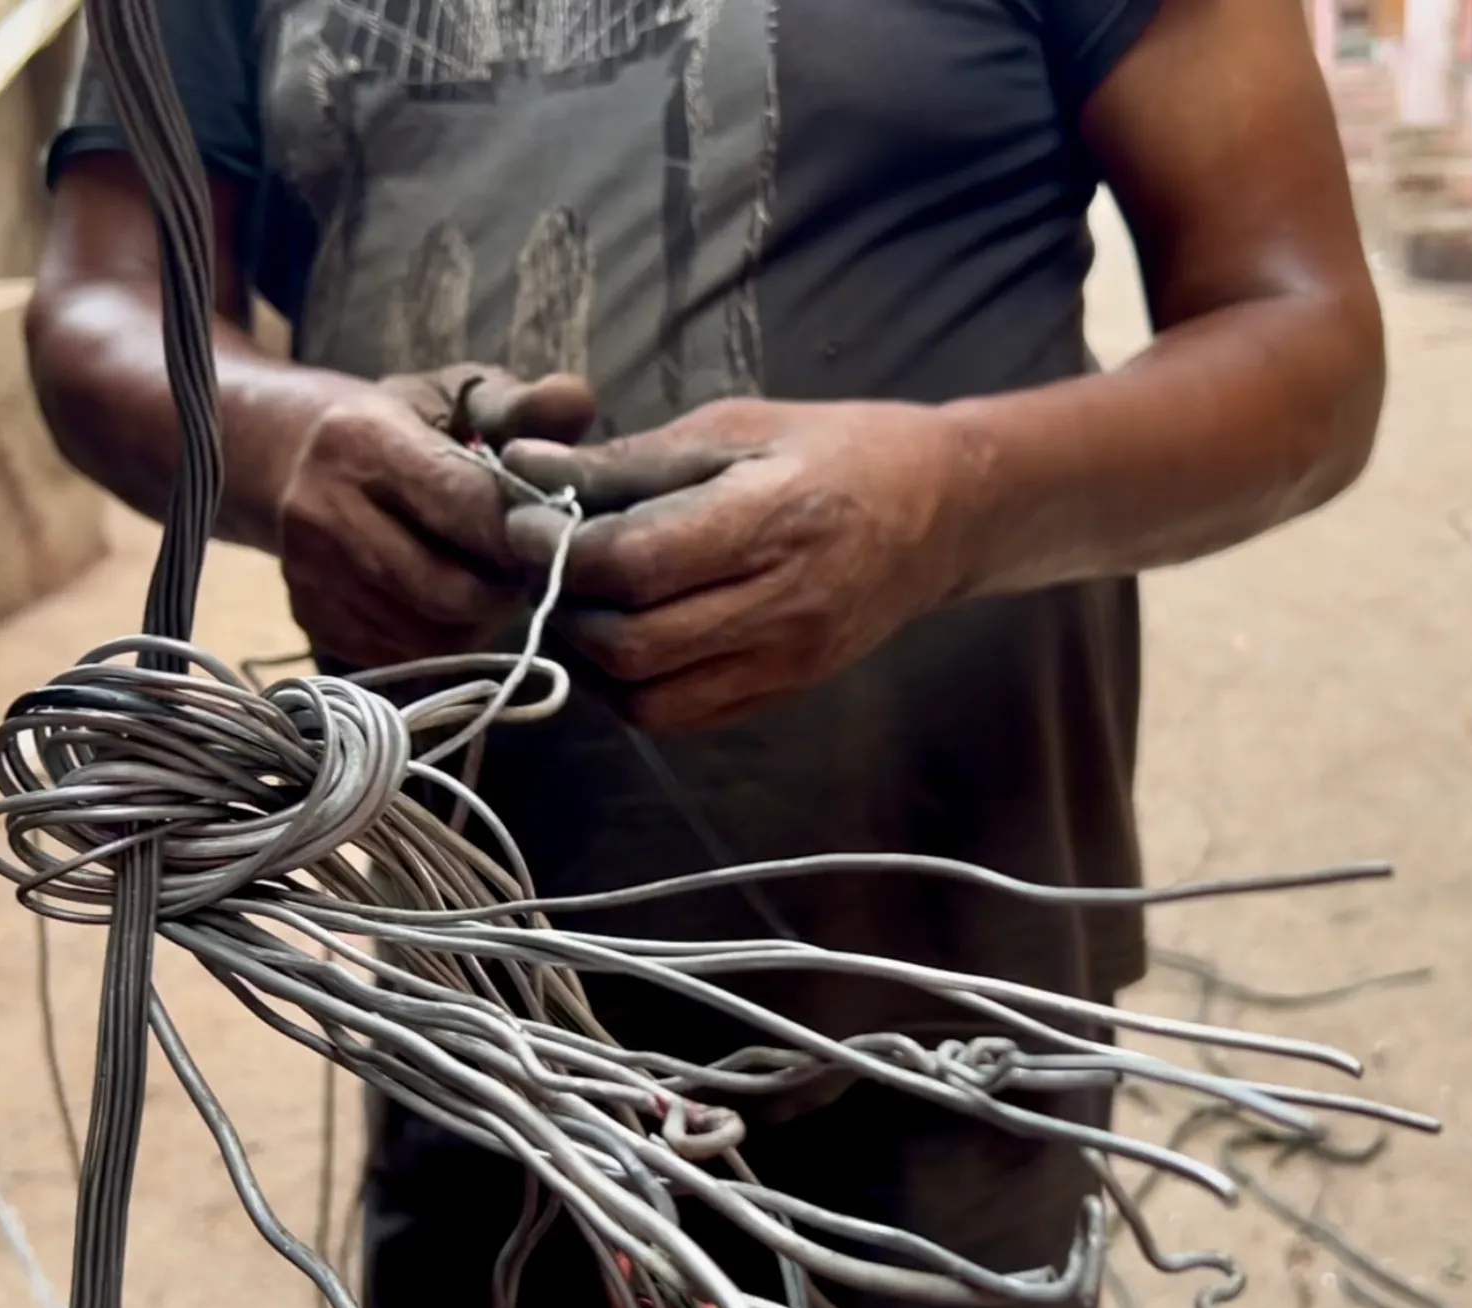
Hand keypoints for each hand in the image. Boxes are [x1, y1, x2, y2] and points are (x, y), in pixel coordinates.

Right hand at [276, 364, 595, 667]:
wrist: (291, 453)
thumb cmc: (400, 421)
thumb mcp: (458, 394)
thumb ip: (521, 403)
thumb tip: (577, 400)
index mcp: (362, 440)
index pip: (463, 505)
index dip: (520, 529)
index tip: (551, 530)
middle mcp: (325, 512)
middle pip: (448, 588)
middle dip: (505, 588)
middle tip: (528, 569)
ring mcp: (312, 575)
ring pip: (428, 635)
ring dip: (479, 622)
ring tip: (493, 585)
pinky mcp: (312, 620)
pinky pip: (402, 658)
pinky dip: (442, 641)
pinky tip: (453, 606)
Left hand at [502, 398, 978, 732]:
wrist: (945, 511)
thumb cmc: (838, 449)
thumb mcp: (737, 427)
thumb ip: (631, 459)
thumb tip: (526, 467)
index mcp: (769, 521)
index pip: (634, 562)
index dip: (558, 548)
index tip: (525, 519)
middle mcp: (780, 606)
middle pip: (630, 643)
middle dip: (563, 607)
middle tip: (542, 565)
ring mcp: (783, 661)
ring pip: (646, 698)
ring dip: (589, 658)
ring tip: (578, 603)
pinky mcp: (783, 692)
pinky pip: (680, 717)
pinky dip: (629, 688)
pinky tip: (621, 639)